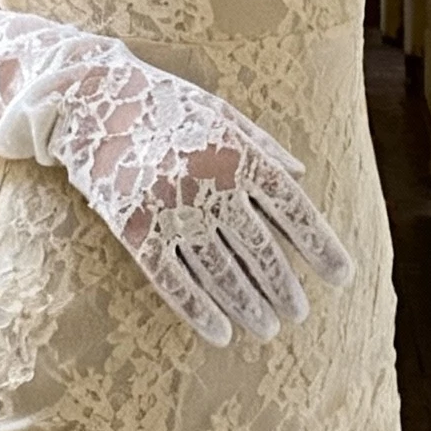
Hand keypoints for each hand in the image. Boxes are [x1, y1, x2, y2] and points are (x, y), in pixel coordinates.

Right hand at [38, 43, 352, 347]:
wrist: (89, 97)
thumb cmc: (163, 104)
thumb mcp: (220, 113)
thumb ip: (261, 146)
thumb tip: (301, 176)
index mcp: (238, 154)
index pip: (293, 211)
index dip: (320, 247)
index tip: (341, 277)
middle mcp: (209, 183)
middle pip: (260, 249)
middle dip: (283, 287)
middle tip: (297, 313)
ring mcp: (169, 208)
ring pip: (220, 272)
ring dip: (247, 305)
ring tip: (266, 328)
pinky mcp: (133, 227)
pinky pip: (172, 279)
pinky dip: (198, 310)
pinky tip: (220, 332)